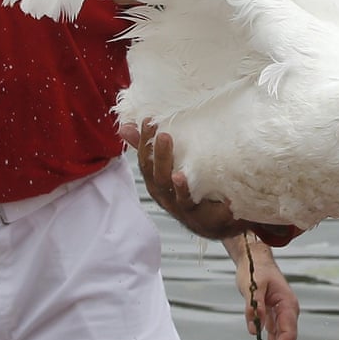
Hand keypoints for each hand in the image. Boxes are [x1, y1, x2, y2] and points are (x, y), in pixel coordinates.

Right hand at [123, 119, 246, 239]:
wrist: (214, 219)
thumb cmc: (188, 188)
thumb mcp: (170, 163)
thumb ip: (149, 147)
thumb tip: (124, 126)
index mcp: (156, 180)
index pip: (145, 160)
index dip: (144, 142)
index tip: (148, 121)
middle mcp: (165, 194)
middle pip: (158, 177)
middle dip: (160, 157)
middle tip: (163, 136)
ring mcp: (181, 206)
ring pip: (175, 196)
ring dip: (177, 183)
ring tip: (178, 173)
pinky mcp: (200, 216)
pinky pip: (198, 208)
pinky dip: (201, 203)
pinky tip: (206, 193)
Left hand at [224, 234, 299, 339]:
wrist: (255, 259)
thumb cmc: (256, 270)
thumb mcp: (253, 285)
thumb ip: (255, 306)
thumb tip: (254, 327)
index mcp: (287, 304)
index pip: (288, 332)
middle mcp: (288, 312)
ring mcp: (282, 316)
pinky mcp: (273, 317)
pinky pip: (273, 338)